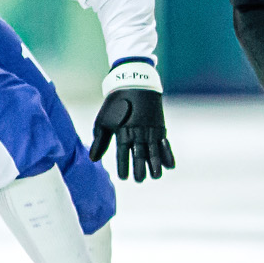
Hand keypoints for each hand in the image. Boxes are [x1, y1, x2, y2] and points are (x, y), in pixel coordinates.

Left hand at [89, 62, 175, 181]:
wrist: (135, 83)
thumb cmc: (116, 103)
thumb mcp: (103, 120)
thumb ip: (100, 141)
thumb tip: (94, 159)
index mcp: (123, 131)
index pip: (122, 154)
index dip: (123, 167)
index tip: (124, 177)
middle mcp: (138, 132)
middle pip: (139, 155)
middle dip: (140, 169)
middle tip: (139, 179)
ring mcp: (150, 130)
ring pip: (154, 152)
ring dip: (155, 165)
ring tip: (155, 177)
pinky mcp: (160, 126)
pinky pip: (165, 144)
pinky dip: (168, 155)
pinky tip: (170, 166)